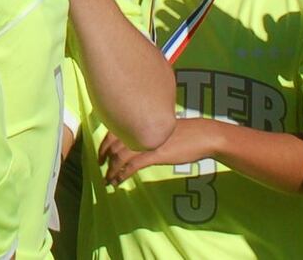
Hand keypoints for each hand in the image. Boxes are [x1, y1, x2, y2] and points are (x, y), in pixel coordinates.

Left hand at [100, 118, 217, 186]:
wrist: (202, 135)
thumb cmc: (183, 132)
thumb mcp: (159, 128)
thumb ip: (145, 132)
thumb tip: (132, 140)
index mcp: (139, 121)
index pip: (112, 132)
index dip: (103, 145)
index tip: (100, 156)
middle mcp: (139, 129)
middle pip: (113, 145)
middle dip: (104, 159)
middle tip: (100, 169)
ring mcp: (146, 141)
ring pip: (120, 156)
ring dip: (112, 170)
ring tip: (108, 181)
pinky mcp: (155, 154)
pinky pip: (133, 165)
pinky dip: (123, 174)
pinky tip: (119, 181)